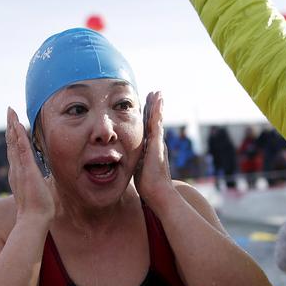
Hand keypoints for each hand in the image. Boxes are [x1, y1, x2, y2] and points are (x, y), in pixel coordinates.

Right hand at [6, 108, 53, 223]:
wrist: (34, 219)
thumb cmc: (38, 209)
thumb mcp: (39, 190)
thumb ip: (40, 182)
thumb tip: (46, 180)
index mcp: (19, 173)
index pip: (15, 151)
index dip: (14, 137)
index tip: (14, 124)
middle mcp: (16, 169)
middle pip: (11, 143)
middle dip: (10, 126)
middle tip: (9, 112)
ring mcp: (20, 169)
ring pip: (14, 143)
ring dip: (13, 127)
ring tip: (11, 113)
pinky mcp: (27, 170)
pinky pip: (22, 150)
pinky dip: (19, 137)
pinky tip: (18, 126)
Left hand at [135, 91, 174, 207]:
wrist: (158, 193)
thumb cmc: (148, 185)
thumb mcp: (139, 169)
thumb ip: (136, 162)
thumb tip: (126, 162)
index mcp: (151, 148)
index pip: (148, 128)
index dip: (147, 116)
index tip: (146, 106)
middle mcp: (157, 143)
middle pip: (154, 120)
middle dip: (153, 107)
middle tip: (154, 93)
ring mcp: (158, 142)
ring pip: (157, 119)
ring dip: (157, 105)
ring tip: (157, 92)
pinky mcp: (158, 143)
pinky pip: (157, 123)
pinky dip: (158, 111)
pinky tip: (158, 101)